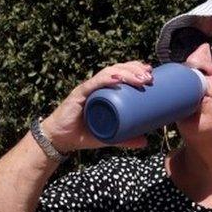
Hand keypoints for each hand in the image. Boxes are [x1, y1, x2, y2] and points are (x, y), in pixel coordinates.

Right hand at [39, 61, 153, 152]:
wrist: (61, 140)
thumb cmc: (84, 134)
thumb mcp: (111, 137)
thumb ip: (127, 138)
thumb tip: (146, 142)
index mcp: (104, 91)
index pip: (121, 73)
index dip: (135, 69)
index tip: (150, 72)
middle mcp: (96, 86)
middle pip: (117, 69)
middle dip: (135, 69)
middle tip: (149, 77)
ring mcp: (87, 89)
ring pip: (108, 73)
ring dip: (125, 73)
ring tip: (140, 78)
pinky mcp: (78, 95)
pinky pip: (93, 84)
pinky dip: (106, 80)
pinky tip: (117, 79)